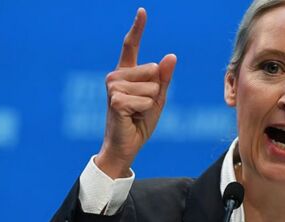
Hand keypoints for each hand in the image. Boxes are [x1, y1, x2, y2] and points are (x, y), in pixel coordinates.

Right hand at [97, 8, 176, 177]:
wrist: (126, 145)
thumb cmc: (140, 122)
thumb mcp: (157, 98)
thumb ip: (164, 78)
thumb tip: (171, 56)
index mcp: (126, 73)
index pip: (131, 46)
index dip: (137, 28)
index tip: (142, 11)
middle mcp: (116, 75)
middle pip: (152, 70)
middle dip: (156, 91)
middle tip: (142, 106)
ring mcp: (113, 87)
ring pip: (151, 86)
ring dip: (150, 103)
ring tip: (136, 112)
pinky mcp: (115, 100)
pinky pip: (145, 99)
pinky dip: (145, 111)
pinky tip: (132, 117)